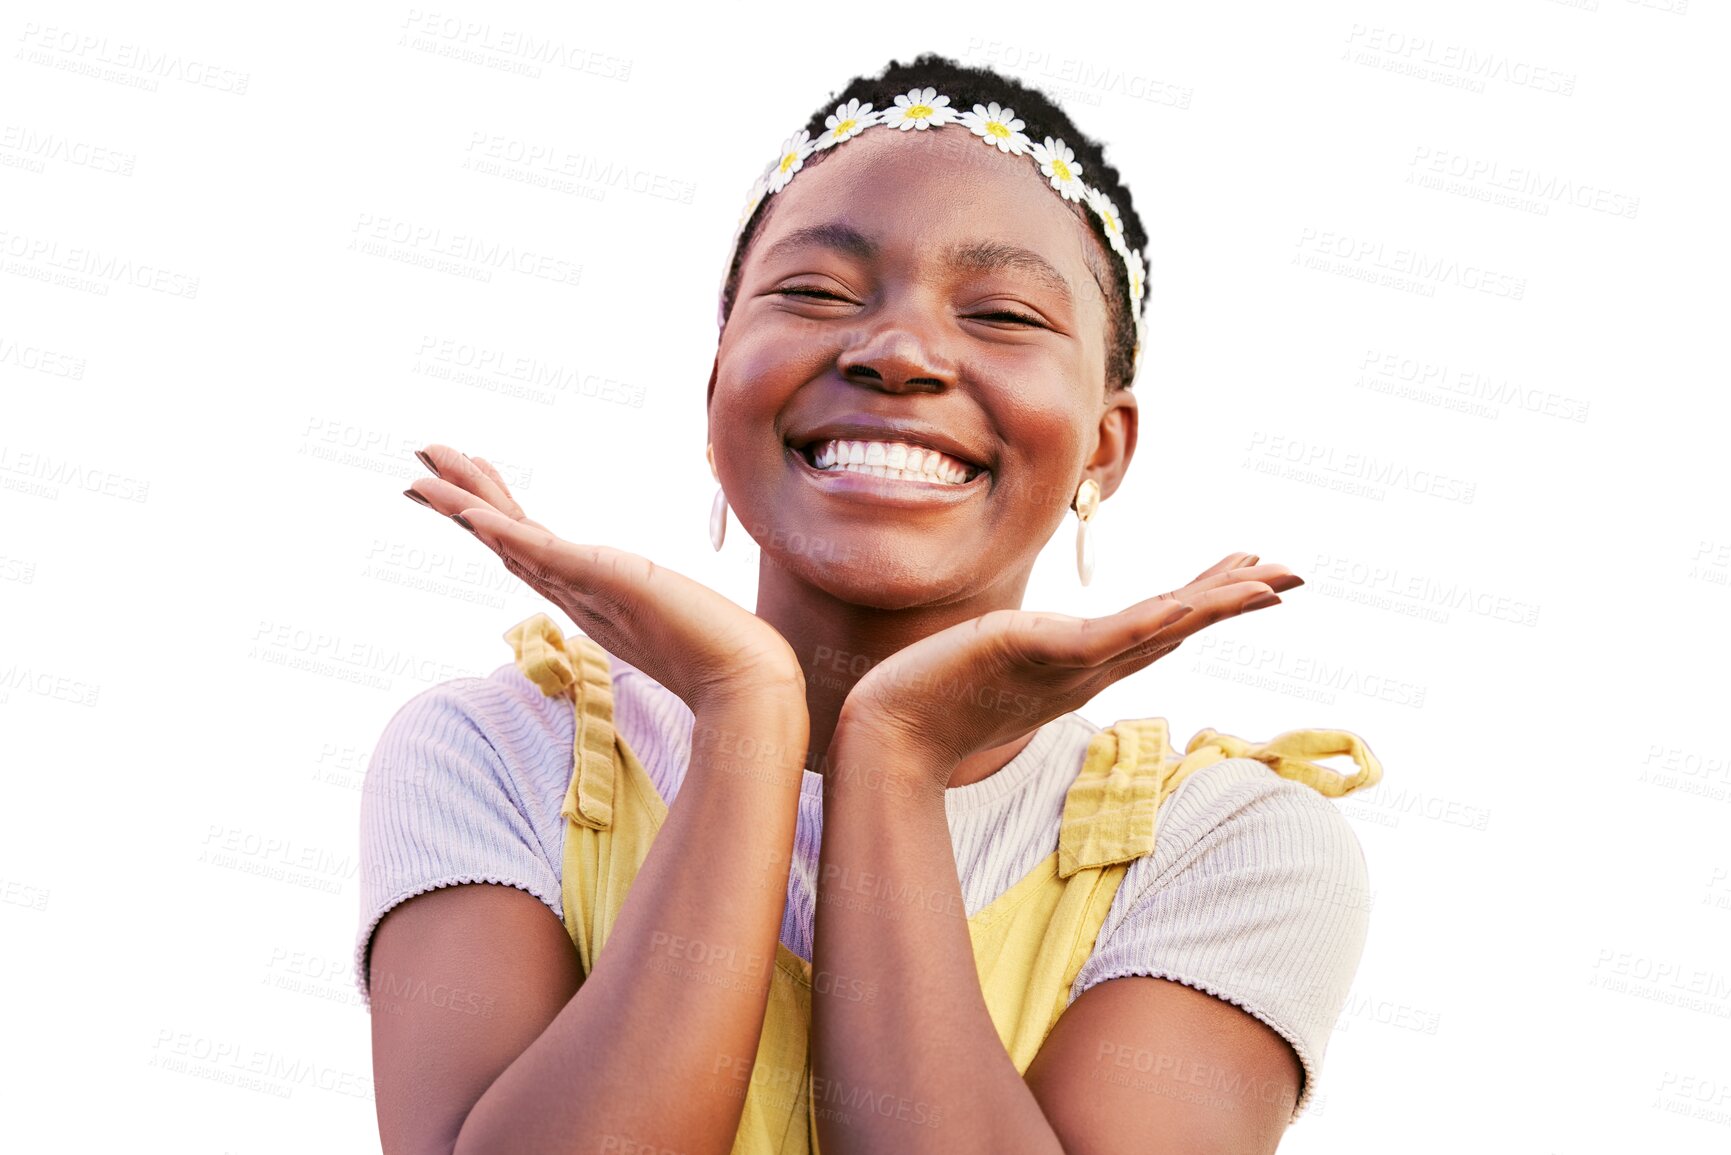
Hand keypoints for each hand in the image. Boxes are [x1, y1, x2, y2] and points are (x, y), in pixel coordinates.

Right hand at [403, 444, 803, 713]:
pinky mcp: (604, 585)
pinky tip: (476, 515)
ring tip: (422, 477)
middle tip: (417, 467)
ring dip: (464, 508)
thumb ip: (650, 601)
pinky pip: (543, 555)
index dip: (492, 517)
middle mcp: (574, 593)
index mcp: (585, 593)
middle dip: (460, 502)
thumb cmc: (715, 650)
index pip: (527, 547)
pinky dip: (506, 533)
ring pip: (510, 542)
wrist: (740, 680)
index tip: (467, 483)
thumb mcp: (669, 609)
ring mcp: (584, 590)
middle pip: (504, 540)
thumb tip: (651, 594)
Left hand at [835, 552, 1301, 785]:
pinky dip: (1157, 619)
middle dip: (1234, 599)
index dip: (1205, 601)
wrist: (887, 736)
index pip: (1155, 627)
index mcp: (1078, 666)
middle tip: (1292, 575)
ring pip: (1158, 628)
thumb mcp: (983, 660)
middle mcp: (1086, 670)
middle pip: (1174, 626)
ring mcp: (1069, 665)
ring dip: (1217, 603)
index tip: (1248, 576)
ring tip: (1271, 582)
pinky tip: (1195, 601)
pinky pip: (1112, 636)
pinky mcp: (1040, 653)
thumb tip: (1017, 634)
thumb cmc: (924, 702)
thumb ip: (1012, 649)